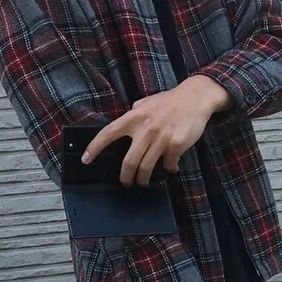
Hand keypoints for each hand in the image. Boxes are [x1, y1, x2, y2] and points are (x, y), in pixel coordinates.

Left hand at [81, 75, 231, 185]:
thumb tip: (122, 128)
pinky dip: (168, 169)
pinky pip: (168, 165)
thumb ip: (134, 115)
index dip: (95, 148)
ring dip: (144, 179)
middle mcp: (145, 128)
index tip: (86, 160)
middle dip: (126, 178)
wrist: (195, 98)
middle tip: (126, 182)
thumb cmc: (170, 101)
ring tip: (143, 181)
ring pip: (146, 168)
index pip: (108, 134)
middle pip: (129, 162)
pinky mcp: (175, 145)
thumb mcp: (146, 103)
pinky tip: (170, 167)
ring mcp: (160, 138)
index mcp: (134, 116)